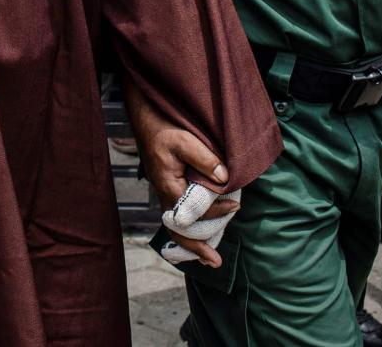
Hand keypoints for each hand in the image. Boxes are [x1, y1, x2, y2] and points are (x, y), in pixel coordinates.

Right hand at [124, 80, 235, 266]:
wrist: (146, 117)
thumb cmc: (164, 127)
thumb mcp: (185, 139)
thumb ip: (204, 159)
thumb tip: (224, 178)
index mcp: (167, 185)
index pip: (194, 211)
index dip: (216, 212)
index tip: (235, 205)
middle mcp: (165, 193)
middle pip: (179, 229)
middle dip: (197, 248)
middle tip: (216, 263)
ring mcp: (166, 191)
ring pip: (178, 225)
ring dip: (193, 240)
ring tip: (209, 256)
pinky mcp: (169, 186)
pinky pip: (179, 214)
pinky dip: (189, 227)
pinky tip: (199, 232)